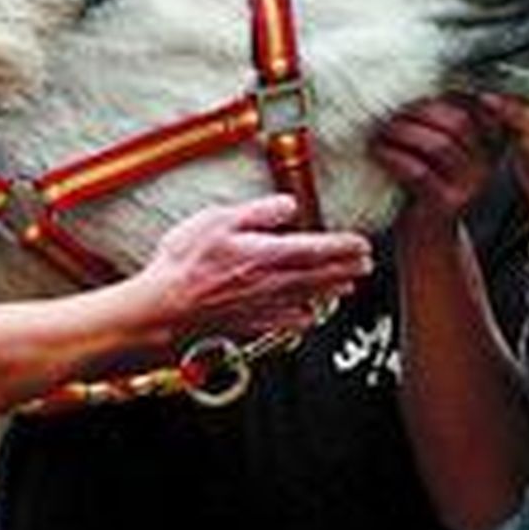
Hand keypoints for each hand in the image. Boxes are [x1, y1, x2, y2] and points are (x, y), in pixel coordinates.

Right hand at [129, 194, 372, 346]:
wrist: (161, 308)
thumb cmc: (183, 263)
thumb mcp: (217, 220)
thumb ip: (257, 212)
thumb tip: (289, 205)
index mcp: (267, 255)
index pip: (317, 249)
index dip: (344, 247)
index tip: (362, 243)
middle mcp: (272, 284)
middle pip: (320, 276)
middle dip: (347, 269)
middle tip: (367, 264)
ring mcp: (263, 307)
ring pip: (309, 299)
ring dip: (332, 291)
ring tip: (348, 286)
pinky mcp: (250, 323)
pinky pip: (287, 322)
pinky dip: (305, 317)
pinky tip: (308, 315)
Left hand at [370, 96, 504, 233]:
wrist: (427, 238)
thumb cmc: (425, 183)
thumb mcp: (438, 149)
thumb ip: (438, 120)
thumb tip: (410, 77)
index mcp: (489, 142)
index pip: (474, 106)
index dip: (447, 92)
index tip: (414, 84)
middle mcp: (486, 162)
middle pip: (458, 122)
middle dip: (419, 110)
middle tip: (389, 109)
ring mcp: (470, 185)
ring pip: (439, 145)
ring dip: (403, 132)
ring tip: (380, 130)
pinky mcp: (448, 205)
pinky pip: (420, 173)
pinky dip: (394, 157)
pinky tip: (377, 152)